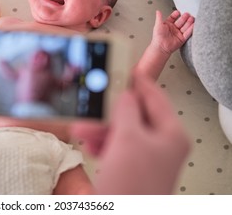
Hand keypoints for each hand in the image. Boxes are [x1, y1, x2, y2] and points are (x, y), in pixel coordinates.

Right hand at [71, 76, 190, 193]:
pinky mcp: (131, 165)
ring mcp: (145, 156)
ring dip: (101, 127)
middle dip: (110, 110)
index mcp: (171, 135)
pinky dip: (102, 141)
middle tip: (95, 101)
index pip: (155, 96)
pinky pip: (115, 144)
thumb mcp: (127, 138)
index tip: (121, 68)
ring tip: (84, 128)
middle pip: (134, 113)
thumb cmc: (132, 187)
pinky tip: (90, 143)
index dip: (136, 81)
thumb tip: (123, 92)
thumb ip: (126, 109)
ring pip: (121, 129)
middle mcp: (161, 144)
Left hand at [151, 10, 193, 54]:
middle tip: (187, 14)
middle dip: (184, 18)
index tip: (178, 12)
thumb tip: (158, 11)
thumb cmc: (158, 37)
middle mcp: (174, 29)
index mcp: (168, 25)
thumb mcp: (158, 25)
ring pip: (185, 26)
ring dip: (189, 22)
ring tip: (192, 18)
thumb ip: (159, 18)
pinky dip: (191, 29)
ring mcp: (178, 33)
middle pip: (181, 21)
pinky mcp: (182, 39)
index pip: (173, 18)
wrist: (161, 47)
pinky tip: (194, 25)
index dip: (176, 14)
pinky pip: (188, 33)